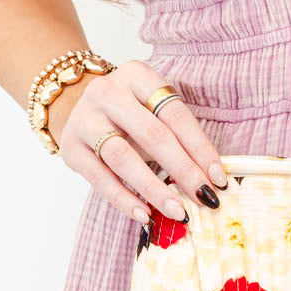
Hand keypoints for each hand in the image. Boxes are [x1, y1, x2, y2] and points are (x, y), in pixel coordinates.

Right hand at [49, 59, 227, 223]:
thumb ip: (178, 136)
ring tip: (177, 211)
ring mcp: (85, 119)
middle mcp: (108, 92)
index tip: (218, 177)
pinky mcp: (72, 148)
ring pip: (123, 158)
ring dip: (154, 188)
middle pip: (152, 135)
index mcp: (138, 76)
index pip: (176, 114)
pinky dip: (124, 199)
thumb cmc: (128, 113)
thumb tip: (210, 178)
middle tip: (204, 197)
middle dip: (183, 171)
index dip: (200, 148)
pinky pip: (100, 178)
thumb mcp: (153, 110)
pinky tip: (145, 214)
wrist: (74, 106)